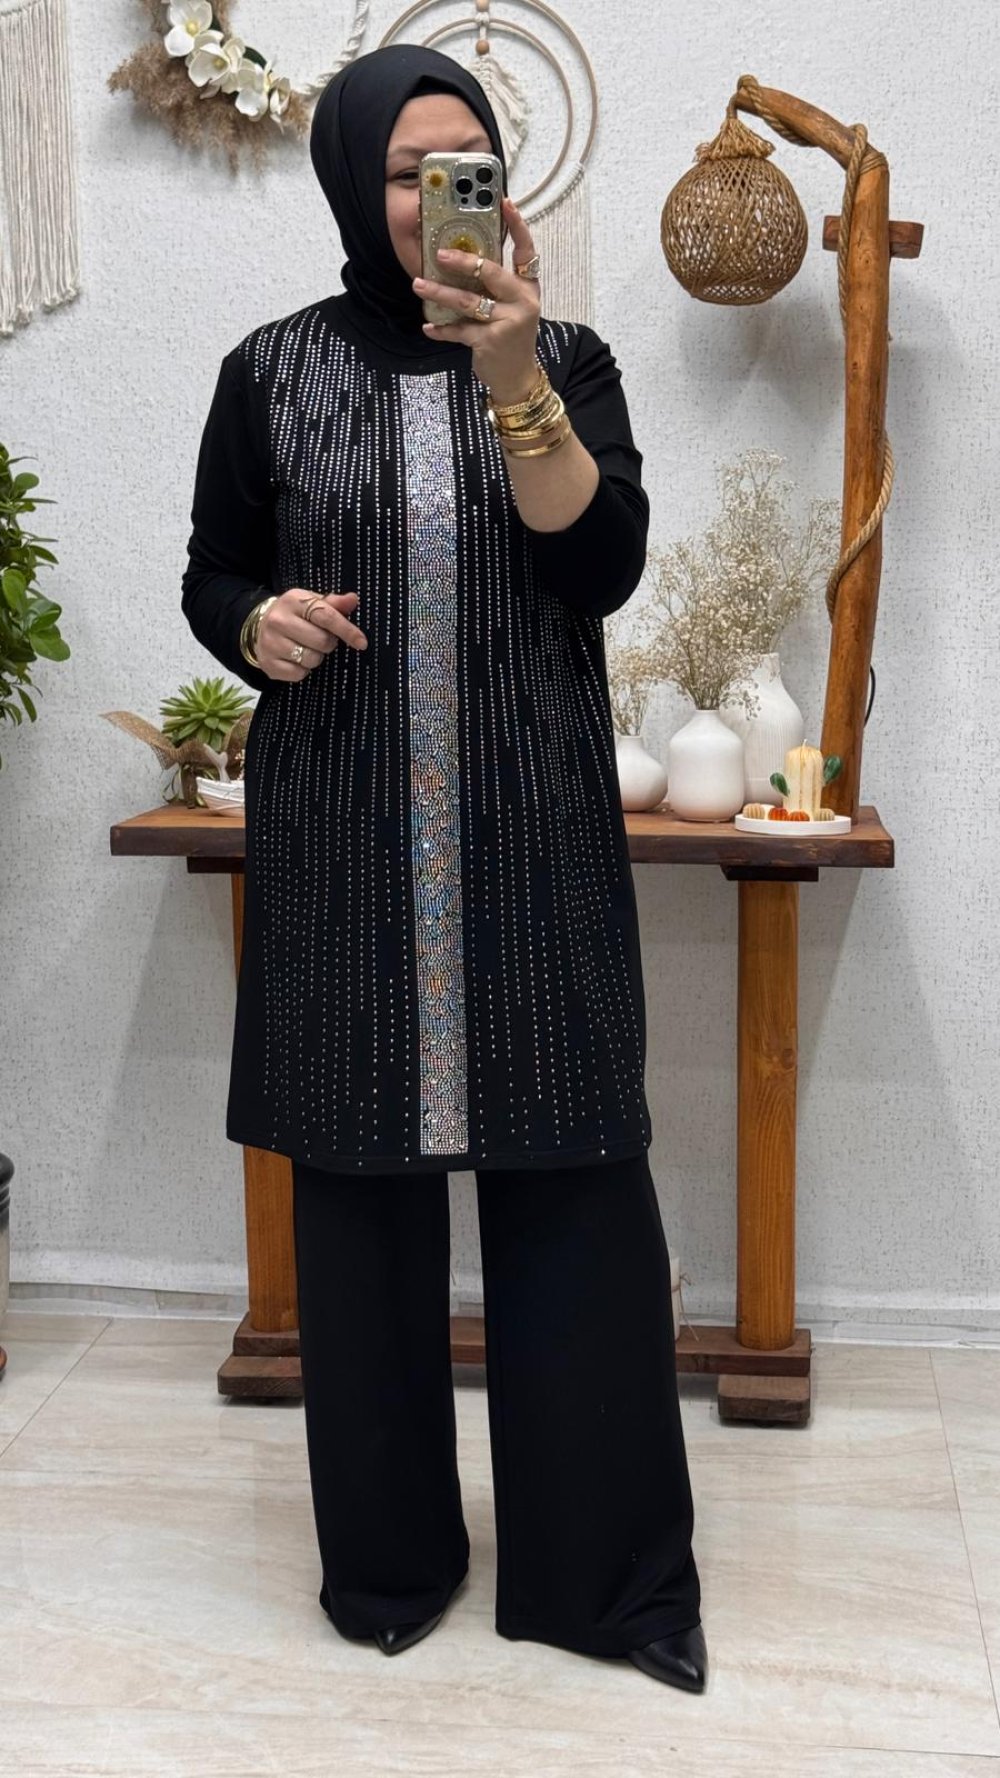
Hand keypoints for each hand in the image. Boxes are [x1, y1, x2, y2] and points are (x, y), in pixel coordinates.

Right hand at [257, 588, 366, 681]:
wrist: (259, 626)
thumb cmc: (295, 614)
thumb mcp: (312, 603)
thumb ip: (334, 603)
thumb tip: (353, 599)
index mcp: (293, 601)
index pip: (327, 616)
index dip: (347, 630)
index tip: (362, 642)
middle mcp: (279, 620)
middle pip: (322, 641)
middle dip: (329, 643)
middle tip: (322, 639)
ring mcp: (270, 643)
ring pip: (311, 659)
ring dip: (316, 657)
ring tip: (308, 648)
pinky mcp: (268, 663)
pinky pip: (299, 674)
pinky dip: (303, 670)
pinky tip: (297, 659)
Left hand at [413, 196, 540, 404]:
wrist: (517, 378)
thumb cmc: (511, 337)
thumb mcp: (512, 307)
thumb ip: (497, 285)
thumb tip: (463, 257)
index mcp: (528, 288)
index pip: (526, 251)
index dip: (517, 226)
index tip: (505, 202)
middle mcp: (522, 302)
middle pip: (491, 272)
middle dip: (463, 261)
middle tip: (439, 253)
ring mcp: (507, 323)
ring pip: (468, 302)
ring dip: (439, 293)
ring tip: (418, 285)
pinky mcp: (490, 342)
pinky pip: (459, 331)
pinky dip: (441, 330)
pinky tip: (427, 328)